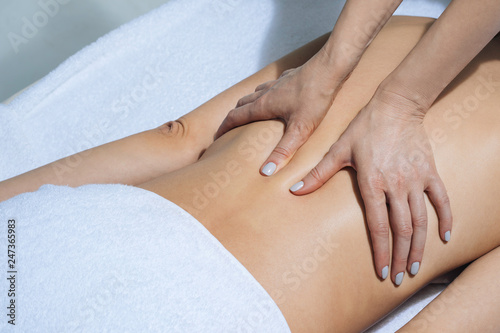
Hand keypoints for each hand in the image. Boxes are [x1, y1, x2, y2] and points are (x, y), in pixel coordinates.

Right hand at [214, 51, 342, 175]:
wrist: (330, 68)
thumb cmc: (316, 98)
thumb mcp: (300, 130)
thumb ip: (283, 151)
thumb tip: (265, 171)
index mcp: (264, 105)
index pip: (235, 117)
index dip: (224, 128)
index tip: (217, 137)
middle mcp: (266, 93)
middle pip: (241, 104)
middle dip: (233, 117)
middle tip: (229, 128)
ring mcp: (277, 83)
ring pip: (254, 93)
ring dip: (247, 104)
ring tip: (247, 113)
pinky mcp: (289, 77)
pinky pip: (270, 85)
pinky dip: (264, 94)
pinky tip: (274, 96)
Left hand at [290, 91, 452, 285]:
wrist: (395, 106)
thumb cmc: (363, 128)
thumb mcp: (338, 150)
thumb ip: (318, 174)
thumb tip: (293, 190)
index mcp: (372, 183)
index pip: (378, 226)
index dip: (380, 251)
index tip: (380, 271)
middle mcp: (396, 185)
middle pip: (402, 230)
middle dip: (399, 257)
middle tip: (398, 276)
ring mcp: (415, 179)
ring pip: (421, 220)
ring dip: (418, 246)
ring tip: (414, 267)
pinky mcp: (430, 172)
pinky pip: (441, 200)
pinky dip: (445, 218)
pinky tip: (444, 237)